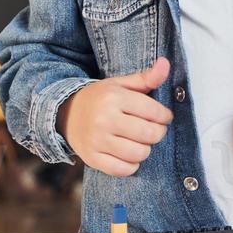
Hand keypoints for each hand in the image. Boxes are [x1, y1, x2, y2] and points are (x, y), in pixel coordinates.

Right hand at [59, 57, 172, 176]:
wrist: (67, 114)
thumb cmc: (101, 98)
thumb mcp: (121, 84)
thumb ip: (146, 77)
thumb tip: (166, 63)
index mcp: (114, 97)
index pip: (154, 112)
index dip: (165, 116)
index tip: (163, 117)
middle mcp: (104, 119)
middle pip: (149, 134)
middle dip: (158, 133)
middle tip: (153, 130)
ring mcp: (97, 140)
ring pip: (139, 153)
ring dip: (145, 149)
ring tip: (140, 141)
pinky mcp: (92, 158)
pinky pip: (123, 169)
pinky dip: (131, 165)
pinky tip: (128, 154)